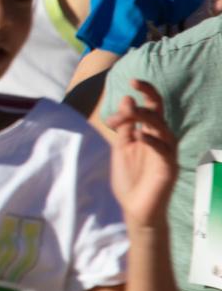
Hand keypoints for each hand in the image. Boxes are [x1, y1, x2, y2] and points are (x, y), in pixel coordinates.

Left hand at [104, 79, 176, 228]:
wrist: (135, 209)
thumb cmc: (130, 179)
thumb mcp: (121, 148)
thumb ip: (124, 126)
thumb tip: (127, 98)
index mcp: (149, 134)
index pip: (151, 107)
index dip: (145, 92)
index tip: (131, 81)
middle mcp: (160, 140)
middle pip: (159, 112)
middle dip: (149, 96)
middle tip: (133, 85)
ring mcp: (166, 153)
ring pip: (163, 127)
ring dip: (146, 117)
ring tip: (130, 112)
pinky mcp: (168, 168)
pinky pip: (164, 150)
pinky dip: (152, 141)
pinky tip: (140, 135)